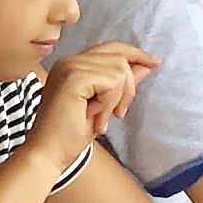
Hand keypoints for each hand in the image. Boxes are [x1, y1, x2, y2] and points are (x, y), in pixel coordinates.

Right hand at [26, 41, 154, 164]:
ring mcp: (70, 67)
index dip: (135, 54)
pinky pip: (112, 82)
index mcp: (72, 66)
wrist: (48, 153)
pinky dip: (110, 102)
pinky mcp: (74, 77)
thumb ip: (121, 83)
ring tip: (102, 118)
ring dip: (117, 98)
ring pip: (119, 69)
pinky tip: (95, 116)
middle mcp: (69, 61)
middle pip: (119, 57)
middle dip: (128, 87)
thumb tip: (146, 65)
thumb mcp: (104, 105)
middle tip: (118, 114)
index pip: (111, 49)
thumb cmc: (69, 136)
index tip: (155, 63)